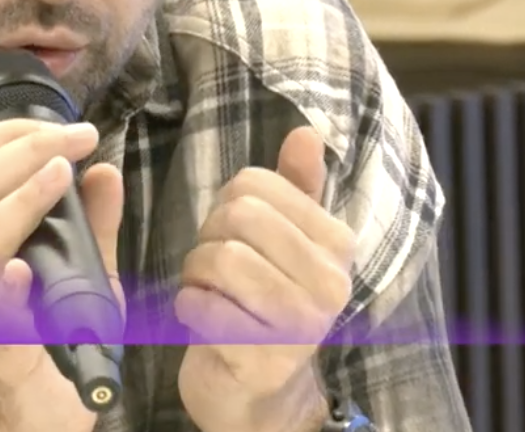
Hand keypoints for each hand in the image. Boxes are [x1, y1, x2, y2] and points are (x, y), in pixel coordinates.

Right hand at [0, 118, 123, 431]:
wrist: (41, 416)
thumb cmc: (55, 339)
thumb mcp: (84, 274)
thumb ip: (94, 226)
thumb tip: (106, 171)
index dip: (14, 132)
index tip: (69, 124)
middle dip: (25, 148)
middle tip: (79, 137)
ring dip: (21, 198)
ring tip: (62, 174)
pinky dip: (3, 287)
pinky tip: (23, 269)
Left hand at [175, 126, 354, 431]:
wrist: (258, 394)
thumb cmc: (263, 307)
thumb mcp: (286, 243)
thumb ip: (297, 188)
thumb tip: (306, 131)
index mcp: (337, 244)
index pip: (253, 183)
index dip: (224, 205)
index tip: (235, 238)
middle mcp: (331, 283)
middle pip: (236, 215)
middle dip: (207, 238)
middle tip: (215, 270)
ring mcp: (301, 323)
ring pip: (219, 257)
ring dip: (195, 274)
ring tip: (210, 294)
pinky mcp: (263, 358)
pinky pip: (200, 303)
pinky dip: (187, 306)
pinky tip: (204, 322)